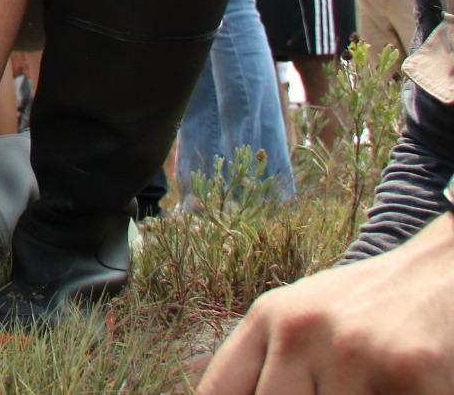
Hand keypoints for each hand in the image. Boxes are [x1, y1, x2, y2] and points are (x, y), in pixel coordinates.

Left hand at [198, 214, 453, 393]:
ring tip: (368, 385)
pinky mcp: (410, 369)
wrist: (445, 267)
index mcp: (268, 319)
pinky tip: (407, 387)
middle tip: (330, 391)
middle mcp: (299, 330)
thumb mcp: (304, 321)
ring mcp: (352, 350)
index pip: (220, 393)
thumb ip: (269, 366)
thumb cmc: (369, 309)